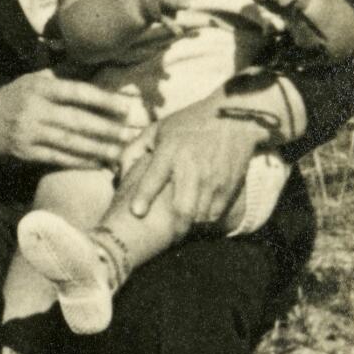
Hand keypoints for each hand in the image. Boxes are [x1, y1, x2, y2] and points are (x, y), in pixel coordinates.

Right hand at [0, 71, 133, 168]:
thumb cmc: (12, 97)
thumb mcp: (33, 79)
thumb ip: (62, 75)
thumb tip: (94, 61)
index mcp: (40, 87)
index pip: (77, 92)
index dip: (103, 100)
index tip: (126, 107)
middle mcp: (34, 109)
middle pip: (77, 120)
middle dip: (106, 128)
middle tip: (131, 134)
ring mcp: (28, 132)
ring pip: (70, 142)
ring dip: (98, 149)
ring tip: (119, 152)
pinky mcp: (24, 152)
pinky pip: (57, 158)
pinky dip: (80, 162)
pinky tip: (98, 164)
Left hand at [124, 92, 258, 223]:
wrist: (234, 116)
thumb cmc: (188, 124)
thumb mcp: (157, 129)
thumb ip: (133, 151)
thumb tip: (118, 175)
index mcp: (170, 151)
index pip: (154, 177)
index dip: (144, 196)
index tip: (136, 212)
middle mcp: (191, 166)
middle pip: (183, 207)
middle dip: (173, 227)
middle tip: (165, 237)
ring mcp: (212, 177)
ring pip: (199, 215)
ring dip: (188, 226)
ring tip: (179, 230)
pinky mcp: (228, 184)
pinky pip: (215, 213)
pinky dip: (204, 220)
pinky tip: (196, 219)